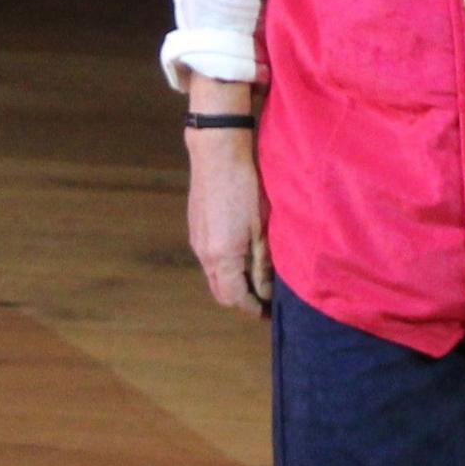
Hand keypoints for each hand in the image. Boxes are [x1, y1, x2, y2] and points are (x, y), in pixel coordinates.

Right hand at [188, 125, 271, 316]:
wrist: (217, 154)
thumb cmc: (245, 188)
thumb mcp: (261, 230)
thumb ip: (262, 265)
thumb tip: (264, 292)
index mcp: (222, 257)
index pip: (234, 297)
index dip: (252, 308)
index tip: (268, 311)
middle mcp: (204, 254)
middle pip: (220, 291)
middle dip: (241, 299)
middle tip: (264, 298)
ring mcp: (197, 240)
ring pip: (214, 274)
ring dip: (232, 282)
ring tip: (256, 276)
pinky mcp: (196, 227)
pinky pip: (209, 258)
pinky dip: (224, 266)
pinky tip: (242, 254)